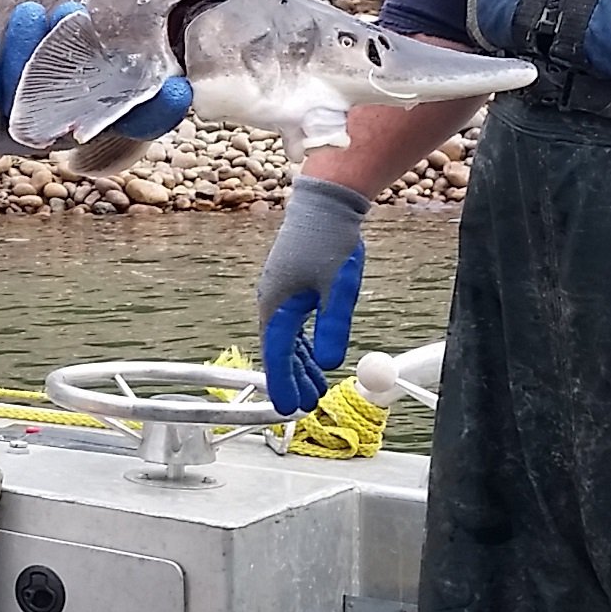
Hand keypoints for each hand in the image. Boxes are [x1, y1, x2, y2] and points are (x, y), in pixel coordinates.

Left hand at [0, 0, 193, 155]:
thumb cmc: (29, 59)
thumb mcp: (72, 43)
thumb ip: (102, 29)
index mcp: (92, 113)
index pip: (138, 120)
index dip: (161, 109)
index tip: (178, 88)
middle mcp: (59, 129)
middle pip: (78, 110)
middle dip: (78, 61)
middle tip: (72, 10)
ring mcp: (13, 134)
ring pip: (24, 102)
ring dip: (26, 53)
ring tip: (28, 10)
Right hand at [256, 176, 369, 415]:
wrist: (326, 202)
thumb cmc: (330, 241)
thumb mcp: (338, 289)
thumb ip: (332, 328)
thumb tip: (329, 364)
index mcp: (277, 306)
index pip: (277, 356)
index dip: (284, 384)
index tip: (291, 409)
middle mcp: (272, 302)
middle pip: (280, 351)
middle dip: (294, 378)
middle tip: (310, 404)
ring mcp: (280, 294)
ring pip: (286, 339)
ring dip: (300, 363)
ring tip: (317, 386)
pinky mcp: (291, 286)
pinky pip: (292, 324)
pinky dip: (303, 343)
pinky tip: (315, 355)